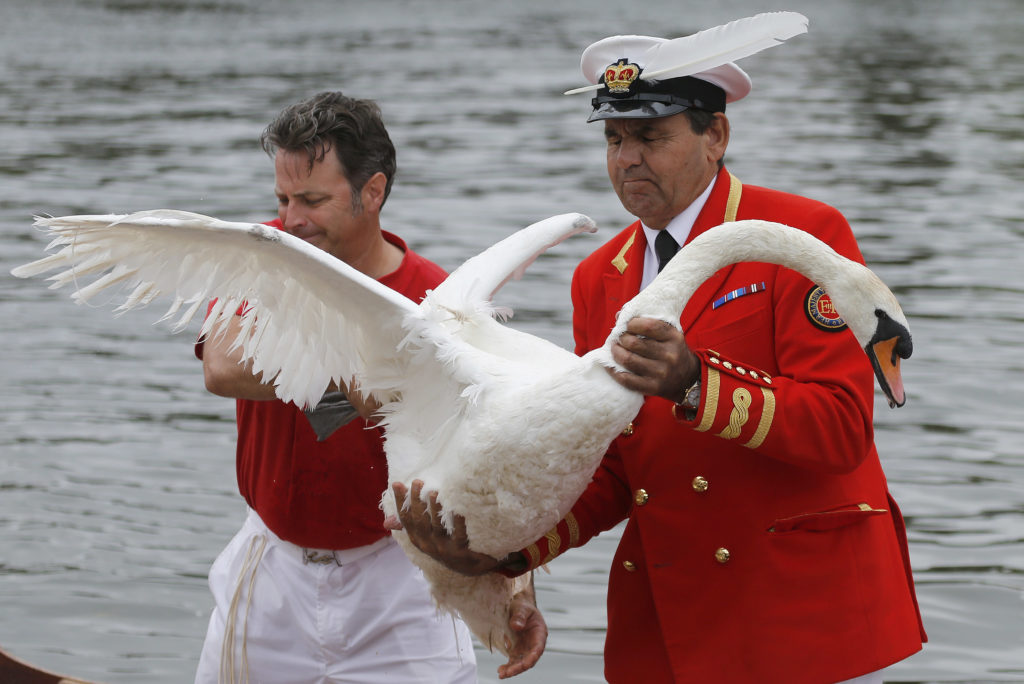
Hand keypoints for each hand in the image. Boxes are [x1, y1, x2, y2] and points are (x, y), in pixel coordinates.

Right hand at [385, 480, 502, 575]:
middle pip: (419, 521)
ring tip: (434, 492)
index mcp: (418, 538)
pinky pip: (459, 535)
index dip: (400, 502)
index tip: (397, 484)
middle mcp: (428, 544)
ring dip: (435, 510)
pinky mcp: (460, 551)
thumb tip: (386, 522)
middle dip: (416, 501)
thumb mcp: (426, 538)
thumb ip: (411, 526)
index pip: (405, 519)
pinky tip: (458, 511)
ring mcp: (443, 549)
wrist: (471, 567)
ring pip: (437, 527)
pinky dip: (458, 523)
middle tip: (417, 482)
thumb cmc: (446, 546)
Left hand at [498, 574, 547, 678]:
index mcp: (539, 632)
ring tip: (501, 674)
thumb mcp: (521, 607)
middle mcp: (534, 643)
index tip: (526, 664)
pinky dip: (508, 667)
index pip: (538, 648)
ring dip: (512, 670)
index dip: (532, 657)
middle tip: (507, 672)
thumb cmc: (522, 606)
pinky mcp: (516, 650)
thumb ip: (520, 616)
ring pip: (521, 662)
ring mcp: (525, 648)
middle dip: (519, 667)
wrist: (517, 607)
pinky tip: (501, 670)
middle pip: (529, 659)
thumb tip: (516, 627)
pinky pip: (513, 661)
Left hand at [609, 317, 699, 402]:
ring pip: (628, 360)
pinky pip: (627, 380)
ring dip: (616, 352)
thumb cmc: (672, 351)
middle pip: (634, 343)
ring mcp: (661, 373)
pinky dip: (614, 372)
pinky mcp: (653, 387)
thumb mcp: (668, 334)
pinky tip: (610, 366)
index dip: (632, 323)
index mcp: (673, 338)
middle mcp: (669, 355)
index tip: (627, 325)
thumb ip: (647, 323)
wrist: (688, 379)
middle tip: (619, 338)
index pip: (649, 326)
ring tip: (614, 349)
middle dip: (622, 338)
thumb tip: (619, 315)